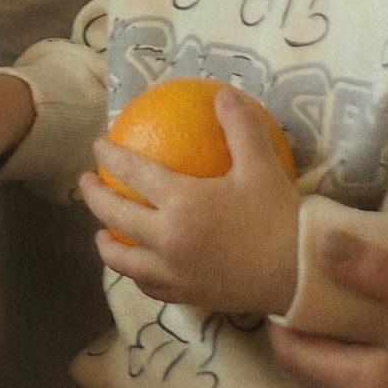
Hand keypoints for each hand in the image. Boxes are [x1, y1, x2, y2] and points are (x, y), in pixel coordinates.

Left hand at [75, 87, 300, 320]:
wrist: (302, 274)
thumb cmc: (280, 216)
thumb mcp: (262, 164)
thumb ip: (239, 126)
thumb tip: (223, 92)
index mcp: (183, 203)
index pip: (133, 174)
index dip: (110, 157)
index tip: (97, 145)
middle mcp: (170, 239)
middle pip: (115, 216)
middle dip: (93, 197)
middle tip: (84, 183)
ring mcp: (176, 272)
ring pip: (124, 260)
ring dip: (106, 244)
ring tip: (100, 233)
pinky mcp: (188, 295)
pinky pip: (150, 285)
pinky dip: (136, 274)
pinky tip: (139, 265)